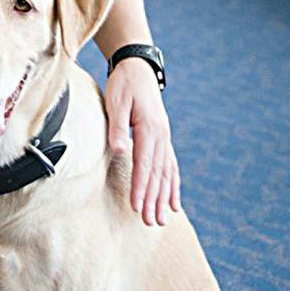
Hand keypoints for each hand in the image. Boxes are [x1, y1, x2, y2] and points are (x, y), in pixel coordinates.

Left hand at [104, 57, 179, 226]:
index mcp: (150, 128)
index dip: (141, 186)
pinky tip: (173, 202)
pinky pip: (171, 166)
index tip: (137, 206)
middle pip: (158, 173)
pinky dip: (173, 185)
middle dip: (154, 199)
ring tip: (162, 219)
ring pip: (166, 173)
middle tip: (151, 222)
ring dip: (163, 197)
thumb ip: (118, 127)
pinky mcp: (163, 138)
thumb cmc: (123, 84)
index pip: (144, 164)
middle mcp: (162, 136)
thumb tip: (120, 150)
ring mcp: (165, 138)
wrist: (138, 67)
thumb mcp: (116, 101)